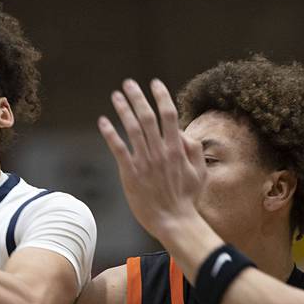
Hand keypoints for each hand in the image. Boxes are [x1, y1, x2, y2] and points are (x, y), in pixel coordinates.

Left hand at [98, 79, 205, 241]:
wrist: (174, 220)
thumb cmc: (187, 198)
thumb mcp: (200, 171)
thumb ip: (193, 149)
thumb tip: (181, 131)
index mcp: (177, 148)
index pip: (169, 114)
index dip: (161, 96)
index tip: (155, 83)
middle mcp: (160, 151)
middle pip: (147, 117)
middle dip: (137, 97)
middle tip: (128, 83)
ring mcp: (144, 161)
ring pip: (132, 129)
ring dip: (123, 109)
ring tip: (116, 96)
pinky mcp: (130, 173)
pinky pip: (119, 148)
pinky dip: (110, 133)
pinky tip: (103, 121)